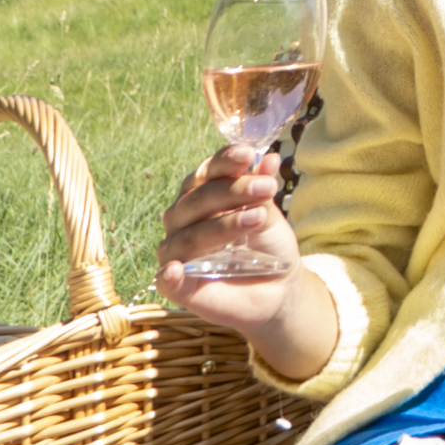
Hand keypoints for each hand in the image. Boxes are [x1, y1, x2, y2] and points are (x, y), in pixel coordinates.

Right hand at [154, 149, 332, 374]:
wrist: (278, 290)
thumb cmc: (270, 246)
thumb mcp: (270, 217)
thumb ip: (262, 193)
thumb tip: (269, 160)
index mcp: (203, 195)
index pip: (206, 173)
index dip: (224, 162)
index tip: (247, 154)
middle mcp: (184, 219)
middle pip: (197, 199)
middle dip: (232, 191)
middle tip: (266, 188)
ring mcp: (178, 253)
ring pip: (187, 235)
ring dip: (221, 226)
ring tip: (256, 219)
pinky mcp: (178, 287)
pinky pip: (166, 280)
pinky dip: (170, 274)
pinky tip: (177, 270)